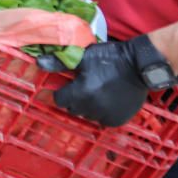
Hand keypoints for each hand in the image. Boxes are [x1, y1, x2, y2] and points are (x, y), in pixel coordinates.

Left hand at [46, 35, 170, 126]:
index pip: (59, 99)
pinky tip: (109, 99)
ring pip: (87, 115)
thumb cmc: (110, 58)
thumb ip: (59, 63)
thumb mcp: (83, 57)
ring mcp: (105, 116)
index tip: (71, 84)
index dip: (63, 91)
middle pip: (72, 108)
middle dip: (75, 99)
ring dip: (89, 106)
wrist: (139, 66)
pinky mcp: (117, 121)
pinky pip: (102, 120)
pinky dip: (103, 112)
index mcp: (81, 92)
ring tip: (99, 91)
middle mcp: (92, 108)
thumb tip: (38, 64)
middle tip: (86, 86)